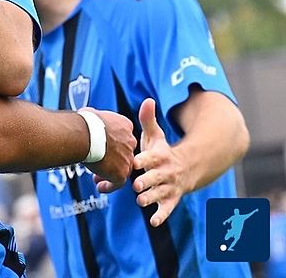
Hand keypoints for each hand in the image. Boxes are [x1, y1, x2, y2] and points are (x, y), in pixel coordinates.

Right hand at [84, 109, 136, 190]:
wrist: (86, 134)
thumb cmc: (85, 122)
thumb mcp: (93, 113)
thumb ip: (95, 117)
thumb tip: (86, 115)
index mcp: (125, 126)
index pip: (122, 136)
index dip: (112, 144)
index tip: (103, 147)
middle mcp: (130, 142)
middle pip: (123, 153)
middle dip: (112, 160)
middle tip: (100, 164)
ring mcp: (127, 158)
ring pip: (121, 169)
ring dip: (110, 174)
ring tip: (97, 179)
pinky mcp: (121, 172)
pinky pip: (117, 183)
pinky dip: (109, 186)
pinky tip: (100, 187)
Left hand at [132, 98, 188, 226]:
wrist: (188, 168)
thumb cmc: (163, 151)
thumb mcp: (157, 136)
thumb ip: (148, 119)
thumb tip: (147, 99)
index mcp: (160, 156)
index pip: (151, 157)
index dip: (143, 160)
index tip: (134, 162)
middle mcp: (166, 172)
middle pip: (155, 177)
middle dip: (146, 181)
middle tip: (136, 185)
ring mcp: (169, 186)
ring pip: (161, 193)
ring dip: (151, 198)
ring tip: (141, 201)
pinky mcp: (172, 199)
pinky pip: (168, 208)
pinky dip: (162, 215)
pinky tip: (154, 222)